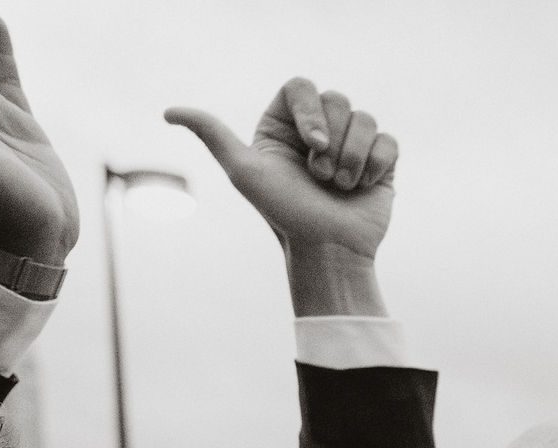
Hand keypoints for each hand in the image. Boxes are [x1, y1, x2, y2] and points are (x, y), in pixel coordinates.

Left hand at [165, 79, 397, 260]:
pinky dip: (375, 166)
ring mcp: (352, 144)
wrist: (328, 250)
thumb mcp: (244, 172)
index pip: (302, 87)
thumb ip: (213, 136)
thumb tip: (169, 112)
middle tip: (321, 177)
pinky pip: (388, 142)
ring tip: (341, 187)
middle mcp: (319, 130)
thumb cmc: (285, 214)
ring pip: (365, 120)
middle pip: (338, 100)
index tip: (314, 145)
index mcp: (286, 125)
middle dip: (332, 143)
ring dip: (353, 159)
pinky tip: (363, 187)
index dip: (311, 111)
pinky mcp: (380, 162)